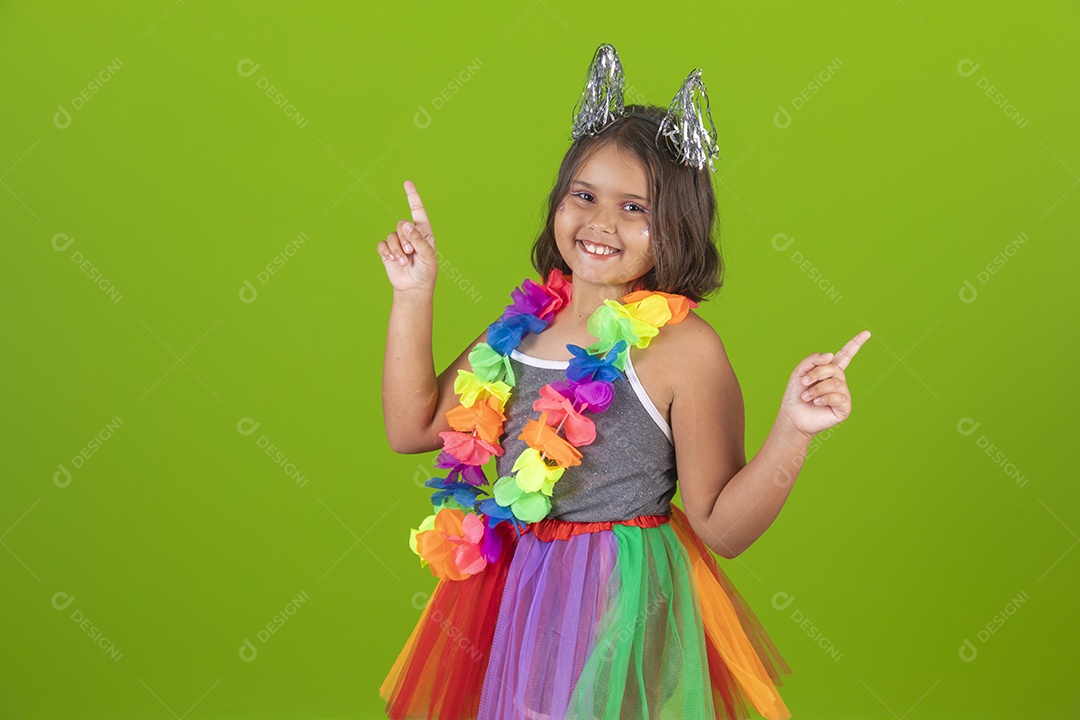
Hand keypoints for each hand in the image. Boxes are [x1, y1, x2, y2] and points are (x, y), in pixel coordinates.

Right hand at [377, 180, 438, 294]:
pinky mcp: (387, 250)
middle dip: (405, 238)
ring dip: (397, 249)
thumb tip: (406, 223)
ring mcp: (398, 242)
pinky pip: (382, 244)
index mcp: (423, 232)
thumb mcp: (427, 255)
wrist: (413, 287)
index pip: (417, 210)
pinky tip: (392, 260)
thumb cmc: (425, 271)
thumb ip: (418, 239)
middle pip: (401, 224)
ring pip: (391, 236)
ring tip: (404, 261)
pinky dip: (387, 252)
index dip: (412, 196)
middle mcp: (410, 234)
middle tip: (411, 252)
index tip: (407, 182)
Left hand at [777, 330, 870, 440]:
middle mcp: (839, 381)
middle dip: (816, 373)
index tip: (866, 333)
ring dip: (817, 388)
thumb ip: (813, 360)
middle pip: (834, 368)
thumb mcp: (800, 372)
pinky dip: (824, 398)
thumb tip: (831, 355)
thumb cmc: (795, 395)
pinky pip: (839, 397)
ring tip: (806, 396)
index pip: (845, 355)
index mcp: (830, 371)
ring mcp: (843, 395)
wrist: (792, 416)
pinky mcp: (844, 408)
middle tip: (803, 383)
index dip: (855, 344)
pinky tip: (816, 403)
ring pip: (836, 383)